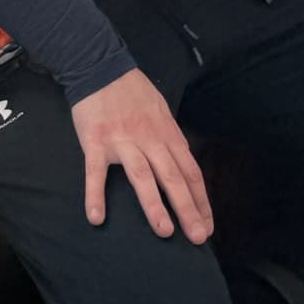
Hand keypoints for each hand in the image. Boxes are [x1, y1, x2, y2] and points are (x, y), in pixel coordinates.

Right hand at [71, 69, 213, 243]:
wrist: (100, 66)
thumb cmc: (133, 92)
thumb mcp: (161, 111)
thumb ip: (170, 139)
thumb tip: (183, 168)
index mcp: (167, 134)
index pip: (190, 172)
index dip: (200, 200)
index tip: (207, 226)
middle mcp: (149, 139)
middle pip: (172, 177)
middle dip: (187, 209)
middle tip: (198, 238)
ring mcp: (122, 141)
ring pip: (142, 175)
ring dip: (154, 205)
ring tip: (164, 231)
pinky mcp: (96, 141)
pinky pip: (96, 172)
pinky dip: (95, 195)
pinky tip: (97, 217)